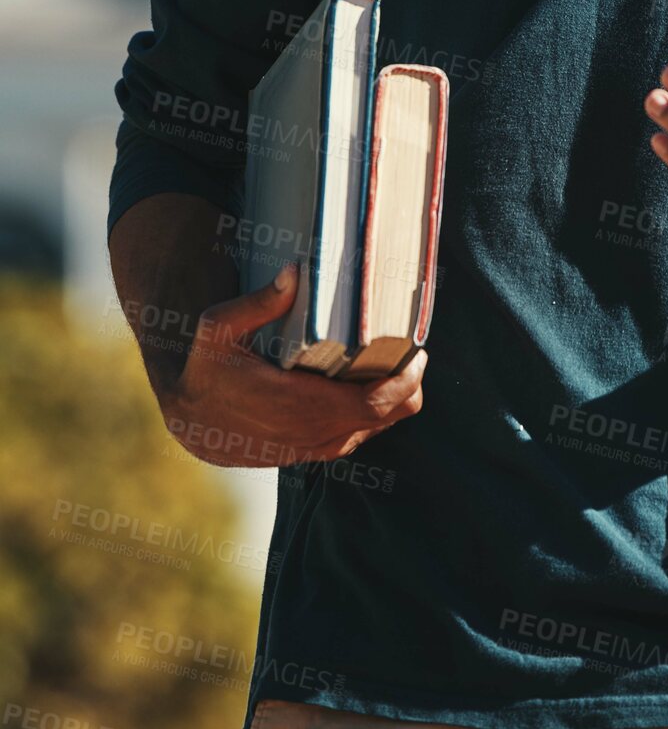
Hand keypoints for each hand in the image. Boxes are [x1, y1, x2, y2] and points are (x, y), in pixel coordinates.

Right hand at [160, 264, 426, 467]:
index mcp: (291, 402)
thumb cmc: (206, 367)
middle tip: (416, 359)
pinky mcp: (300, 455)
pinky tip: (374, 396)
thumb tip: (296, 273)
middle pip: (377, 420)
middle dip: (405, 392)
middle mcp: (303, 432)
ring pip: (365, 434)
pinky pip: (347, 443)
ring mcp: (304, 448)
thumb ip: (259, 303)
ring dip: (389, 408)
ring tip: (401, 372)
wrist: (187, 420)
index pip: (367, 404)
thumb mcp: (219, 327)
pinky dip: (368, 422)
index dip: (401, 385)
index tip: (418, 357)